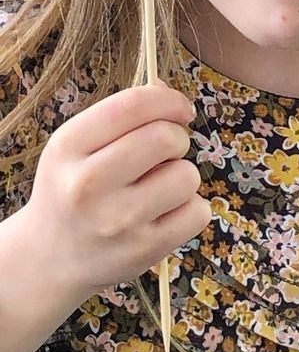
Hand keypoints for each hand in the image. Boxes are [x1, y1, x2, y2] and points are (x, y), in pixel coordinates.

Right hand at [19, 81, 211, 297]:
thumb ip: (123, 112)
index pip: (133, 105)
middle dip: (176, 138)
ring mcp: (117, 222)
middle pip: (165, 137)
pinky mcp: (144, 251)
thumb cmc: (73, 188)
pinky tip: (163, 214)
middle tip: (164, 152)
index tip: (180, 108)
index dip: (169, 100)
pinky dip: (190, 209)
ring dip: (181, 176)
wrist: (48, 260)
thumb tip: (167, 91)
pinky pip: (198, 212)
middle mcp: (88, 185)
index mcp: (68, 147)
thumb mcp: (78, 144)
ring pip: (187, 175)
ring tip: (157, 188)